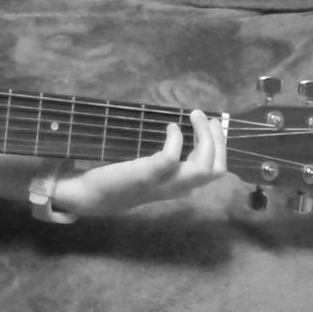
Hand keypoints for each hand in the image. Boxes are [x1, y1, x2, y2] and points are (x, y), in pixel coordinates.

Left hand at [53, 109, 226, 214]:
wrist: (92, 195)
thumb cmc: (120, 180)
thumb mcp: (151, 173)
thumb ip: (167, 164)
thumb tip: (179, 137)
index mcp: (180, 187)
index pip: (215, 172)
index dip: (220, 147)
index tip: (214, 126)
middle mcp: (177, 188)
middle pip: (216, 169)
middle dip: (218, 140)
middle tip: (208, 117)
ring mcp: (163, 183)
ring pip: (203, 166)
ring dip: (205, 138)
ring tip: (195, 115)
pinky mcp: (147, 175)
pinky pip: (173, 157)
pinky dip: (176, 139)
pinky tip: (171, 127)